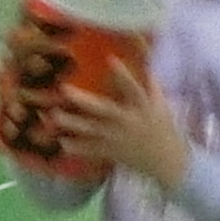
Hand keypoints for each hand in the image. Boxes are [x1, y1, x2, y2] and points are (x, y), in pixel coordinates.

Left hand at [57, 69, 191, 188]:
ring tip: (52, 115)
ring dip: (72, 123)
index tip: (111, 59)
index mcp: (142, 107)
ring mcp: (117, 138)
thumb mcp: (161, 104)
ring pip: (91, 130)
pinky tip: (61, 142)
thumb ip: (150, 84)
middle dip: (83, 100)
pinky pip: (91, 150)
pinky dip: (76, 148)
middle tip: (63, 89)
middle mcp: (127, 122)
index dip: (123, 75)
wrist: (167, 161)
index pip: (133, 89)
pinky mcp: (111, 152)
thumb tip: (145, 64)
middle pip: (104, 109)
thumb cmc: (162, 127)